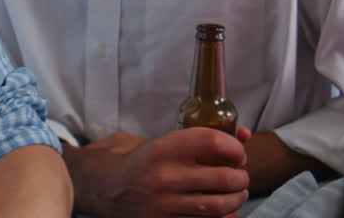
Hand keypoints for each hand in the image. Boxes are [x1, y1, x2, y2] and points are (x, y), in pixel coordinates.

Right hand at [63, 127, 250, 217]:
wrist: (99, 188)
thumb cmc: (133, 161)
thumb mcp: (156, 141)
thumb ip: (195, 139)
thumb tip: (243, 134)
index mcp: (161, 148)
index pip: (212, 142)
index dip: (234, 147)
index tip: (237, 153)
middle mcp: (164, 176)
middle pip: (223, 178)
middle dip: (241, 178)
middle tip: (241, 176)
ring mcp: (164, 204)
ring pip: (219, 206)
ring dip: (236, 200)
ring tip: (236, 194)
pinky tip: (222, 212)